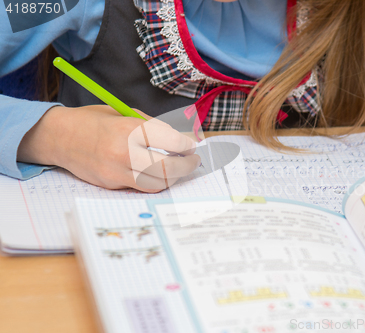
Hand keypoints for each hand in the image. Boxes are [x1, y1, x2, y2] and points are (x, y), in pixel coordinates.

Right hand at [17, 105, 200, 192]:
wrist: (60, 137)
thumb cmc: (94, 121)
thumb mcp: (124, 113)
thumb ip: (152, 126)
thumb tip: (179, 139)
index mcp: (129, 128)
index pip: (171, 141)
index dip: (186, 145)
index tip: (192, 146)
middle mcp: (124, 152)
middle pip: (168, 166)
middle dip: (187, 165)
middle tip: (194, 160)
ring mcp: (117, 171)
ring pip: (158, 182)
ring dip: (175, 177)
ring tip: (180, 168)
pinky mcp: (112, 184)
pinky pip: (142, 187)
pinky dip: (157, 182)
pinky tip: (162, 174)